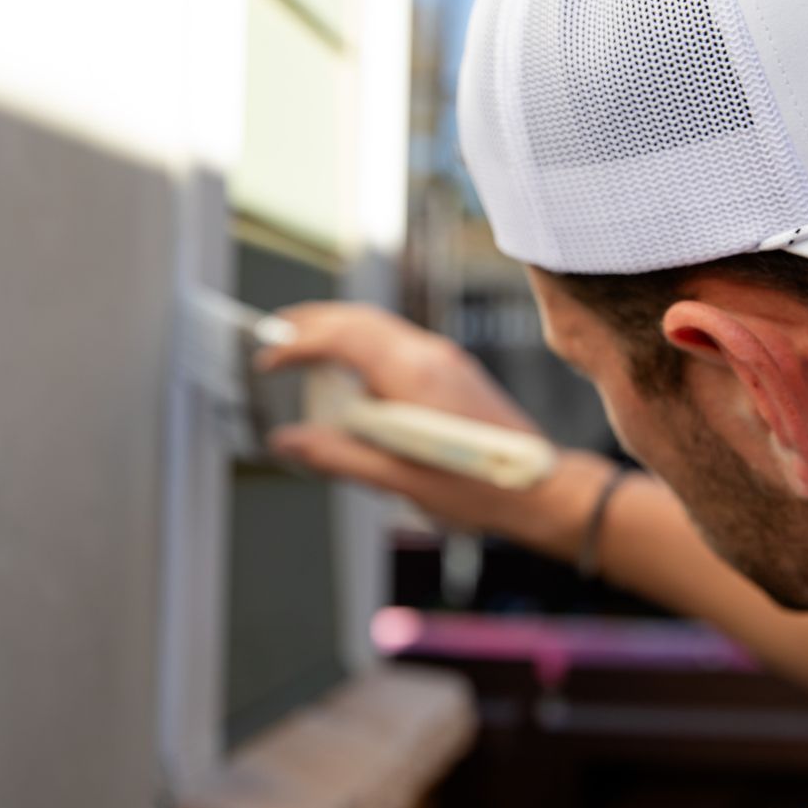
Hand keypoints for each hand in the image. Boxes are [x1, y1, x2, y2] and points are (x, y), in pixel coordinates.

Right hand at [257, 302, 605, 554]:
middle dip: (313, 323)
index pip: (343, 337)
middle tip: (274, 335)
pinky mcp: (451, 370)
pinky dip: (362, 345)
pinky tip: (348, 371)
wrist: (538, 487)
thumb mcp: (397, 480)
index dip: (299, 344)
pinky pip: (396, 343)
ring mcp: (443, 359)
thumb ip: (338, 456)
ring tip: (302, 348)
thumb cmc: (476, 487)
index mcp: (413, 375)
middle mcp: (428, 355)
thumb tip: (288, 441)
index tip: (269, 360)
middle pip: (359, 320)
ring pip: (379, 327)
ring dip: (337, 331)